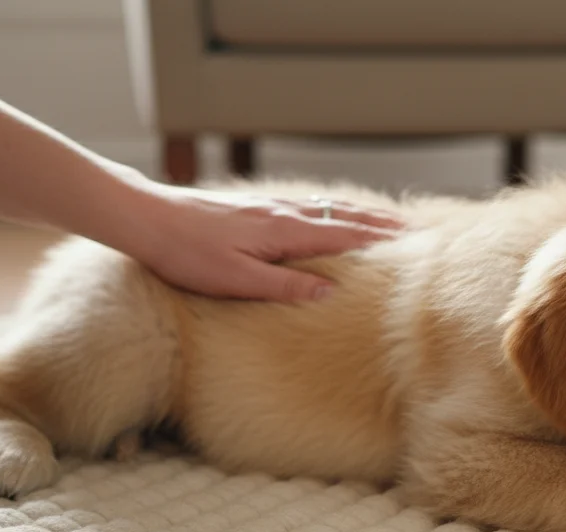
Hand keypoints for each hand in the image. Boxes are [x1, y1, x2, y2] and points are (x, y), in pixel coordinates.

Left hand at [111, 181, 404, 301]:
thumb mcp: (236, 280)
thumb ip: (284, 285)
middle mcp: (283, 213)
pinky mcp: (255, 209)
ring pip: (328, 208)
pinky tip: (334, 213)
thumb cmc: (187, 255)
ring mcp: (270, 208)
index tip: (416, 244)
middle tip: (418, 230)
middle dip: (383, 224)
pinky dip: (335, 210)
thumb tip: (330, 291)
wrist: (147, 219)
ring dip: (363, 215)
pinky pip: (310, 207)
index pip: (345, 235)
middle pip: (344, 216)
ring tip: (389, 221)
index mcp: (284, 231)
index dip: (382, 240)